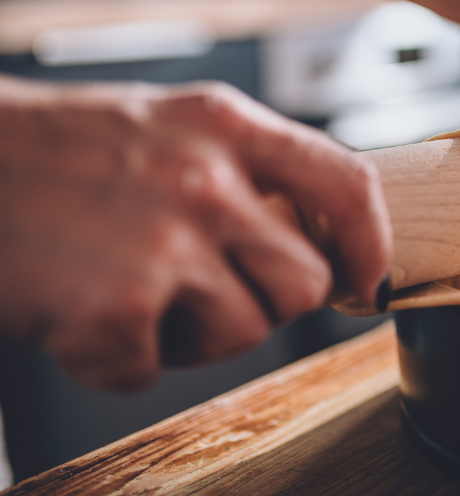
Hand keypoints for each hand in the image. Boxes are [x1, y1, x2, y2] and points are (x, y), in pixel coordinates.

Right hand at [0, 77, 391, 390]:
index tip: (365, 281)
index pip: (348, 186)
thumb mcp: (168, 126)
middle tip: (202, 288)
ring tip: (130, 290)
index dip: (370, 245)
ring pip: (243, 333)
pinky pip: (153, 369)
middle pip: (304, 282)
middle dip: (264, 303)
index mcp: (226, 125)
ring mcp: (165, 244)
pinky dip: (117, 358)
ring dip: (191, 334)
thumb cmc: (52, 150)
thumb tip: (320, 237)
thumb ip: (246, 168)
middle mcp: (207, 180)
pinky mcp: (117, 307)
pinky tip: (79, 311)